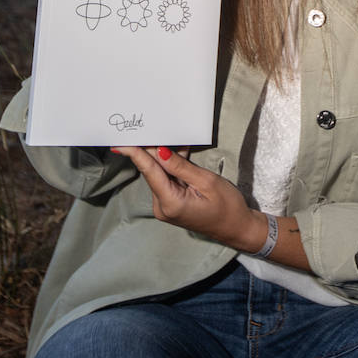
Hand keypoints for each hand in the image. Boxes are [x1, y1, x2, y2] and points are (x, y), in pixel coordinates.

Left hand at [125, 147, 265, 252]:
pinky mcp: (170, 205)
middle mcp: (162, 207)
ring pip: (159, 175)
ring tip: (175, 139)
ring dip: (165, 157)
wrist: (237, 228)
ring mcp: (165, 208)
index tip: (120, 142)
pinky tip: (179, 153)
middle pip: (153, 172)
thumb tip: (158, 151)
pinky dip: (172, 168)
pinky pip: (166, 181)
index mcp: (170, 202)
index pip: (149, 172)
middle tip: (154, 128)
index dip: (135, 154)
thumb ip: (179, 166)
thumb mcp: (206, 181)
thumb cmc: (227, 206)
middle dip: (154, 150)